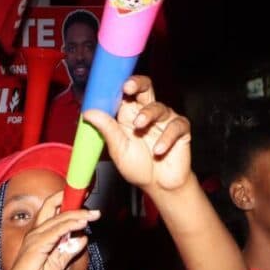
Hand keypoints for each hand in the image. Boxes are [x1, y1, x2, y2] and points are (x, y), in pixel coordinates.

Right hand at [2, 192, 100, 269]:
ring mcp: (35, 238)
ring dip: (78, 214)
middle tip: (87, 193)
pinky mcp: (37, 246)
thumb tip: (83, 239)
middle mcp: (35, 233)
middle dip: (70, 198)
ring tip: (93, 213)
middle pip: (52, 207)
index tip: (83, 198)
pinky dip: (71, 225)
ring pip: (58, 219)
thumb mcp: (58, 264)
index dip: (66, 202)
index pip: (52, 212)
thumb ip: (69, 251)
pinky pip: (57, 231)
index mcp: (38, 236)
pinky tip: (82, 223)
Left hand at [83, 75, 191, 195]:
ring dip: (148, 114)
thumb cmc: (138, 167)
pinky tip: (158, 150)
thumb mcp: (118, 149)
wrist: (158, 185)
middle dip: (137, 84)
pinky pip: (176, 125)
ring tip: (139, 127)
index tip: (112, 85)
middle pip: (145, 89)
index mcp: (128, 117)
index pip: (125, 95)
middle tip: (128, 87)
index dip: (120, 87)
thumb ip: (107, 130)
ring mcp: (164, 120)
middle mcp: (146, 114)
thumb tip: (89, 113)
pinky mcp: (180, 130)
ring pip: (159, 107)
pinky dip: (166, 137)